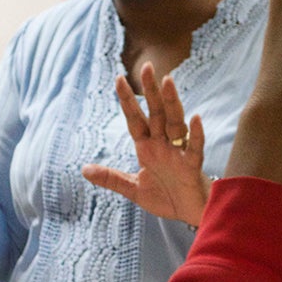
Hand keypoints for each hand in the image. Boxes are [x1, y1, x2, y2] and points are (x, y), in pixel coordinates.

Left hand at [82, 62, 211, 226]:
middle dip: (150, 91)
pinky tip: (196, 118)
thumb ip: (111, 178)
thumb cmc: (166, 197)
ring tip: (168, 81)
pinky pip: (195, 147)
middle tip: (146, 67)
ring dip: (172, 102)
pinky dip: (197, 134)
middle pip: (156, 113)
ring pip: (175, 122)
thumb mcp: (134, 188)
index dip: (127, 100)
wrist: (190, 214)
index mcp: (147, 147)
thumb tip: (84, 169)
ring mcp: (179, 153)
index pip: (135, 119)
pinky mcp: (192, 166)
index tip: (119, 78)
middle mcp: (163, 144)